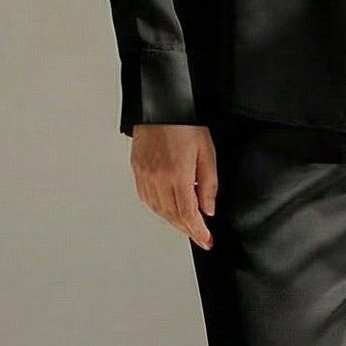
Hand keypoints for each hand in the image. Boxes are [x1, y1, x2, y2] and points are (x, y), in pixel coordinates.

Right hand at [130, 123, 217, 248]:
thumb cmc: (184, 122)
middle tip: (200, 236)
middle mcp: (158, 177)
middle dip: (188, 229)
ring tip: (187, 225)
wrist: (161, 104)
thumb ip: (208, 184)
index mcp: (177, 173)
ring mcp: (144, 175)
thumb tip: (208, 209)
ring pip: (158, 209)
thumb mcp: (206, 152)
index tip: (206, 241)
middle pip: (172, 215)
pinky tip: (167, 209)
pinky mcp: (137, 170)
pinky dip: (159, 208)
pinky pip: (146, 198)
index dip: (198, 232)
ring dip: (174, 221)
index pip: (188, 213)